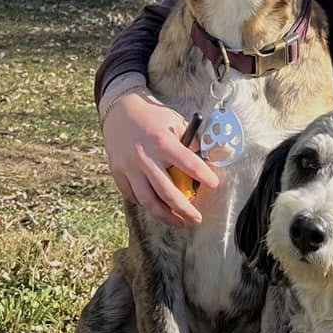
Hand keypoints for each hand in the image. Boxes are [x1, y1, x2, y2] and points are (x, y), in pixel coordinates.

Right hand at [102, 90, 219, 226]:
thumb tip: (202, 161)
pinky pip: (132, 195)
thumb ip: (189, 141)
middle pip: (167, 192)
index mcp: (162, 142)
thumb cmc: (151, 117)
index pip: (189, 164)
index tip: (214, 184)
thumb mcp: (175, 122)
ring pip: (148, 200)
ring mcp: (129, 167)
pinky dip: (146, 204)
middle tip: (197, 218)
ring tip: (179, 222)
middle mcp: (145, 158)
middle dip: (185, 209)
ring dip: (165, 215)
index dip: (204, 176)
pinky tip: (157, 207)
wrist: (120, 111)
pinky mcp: (118, 173)